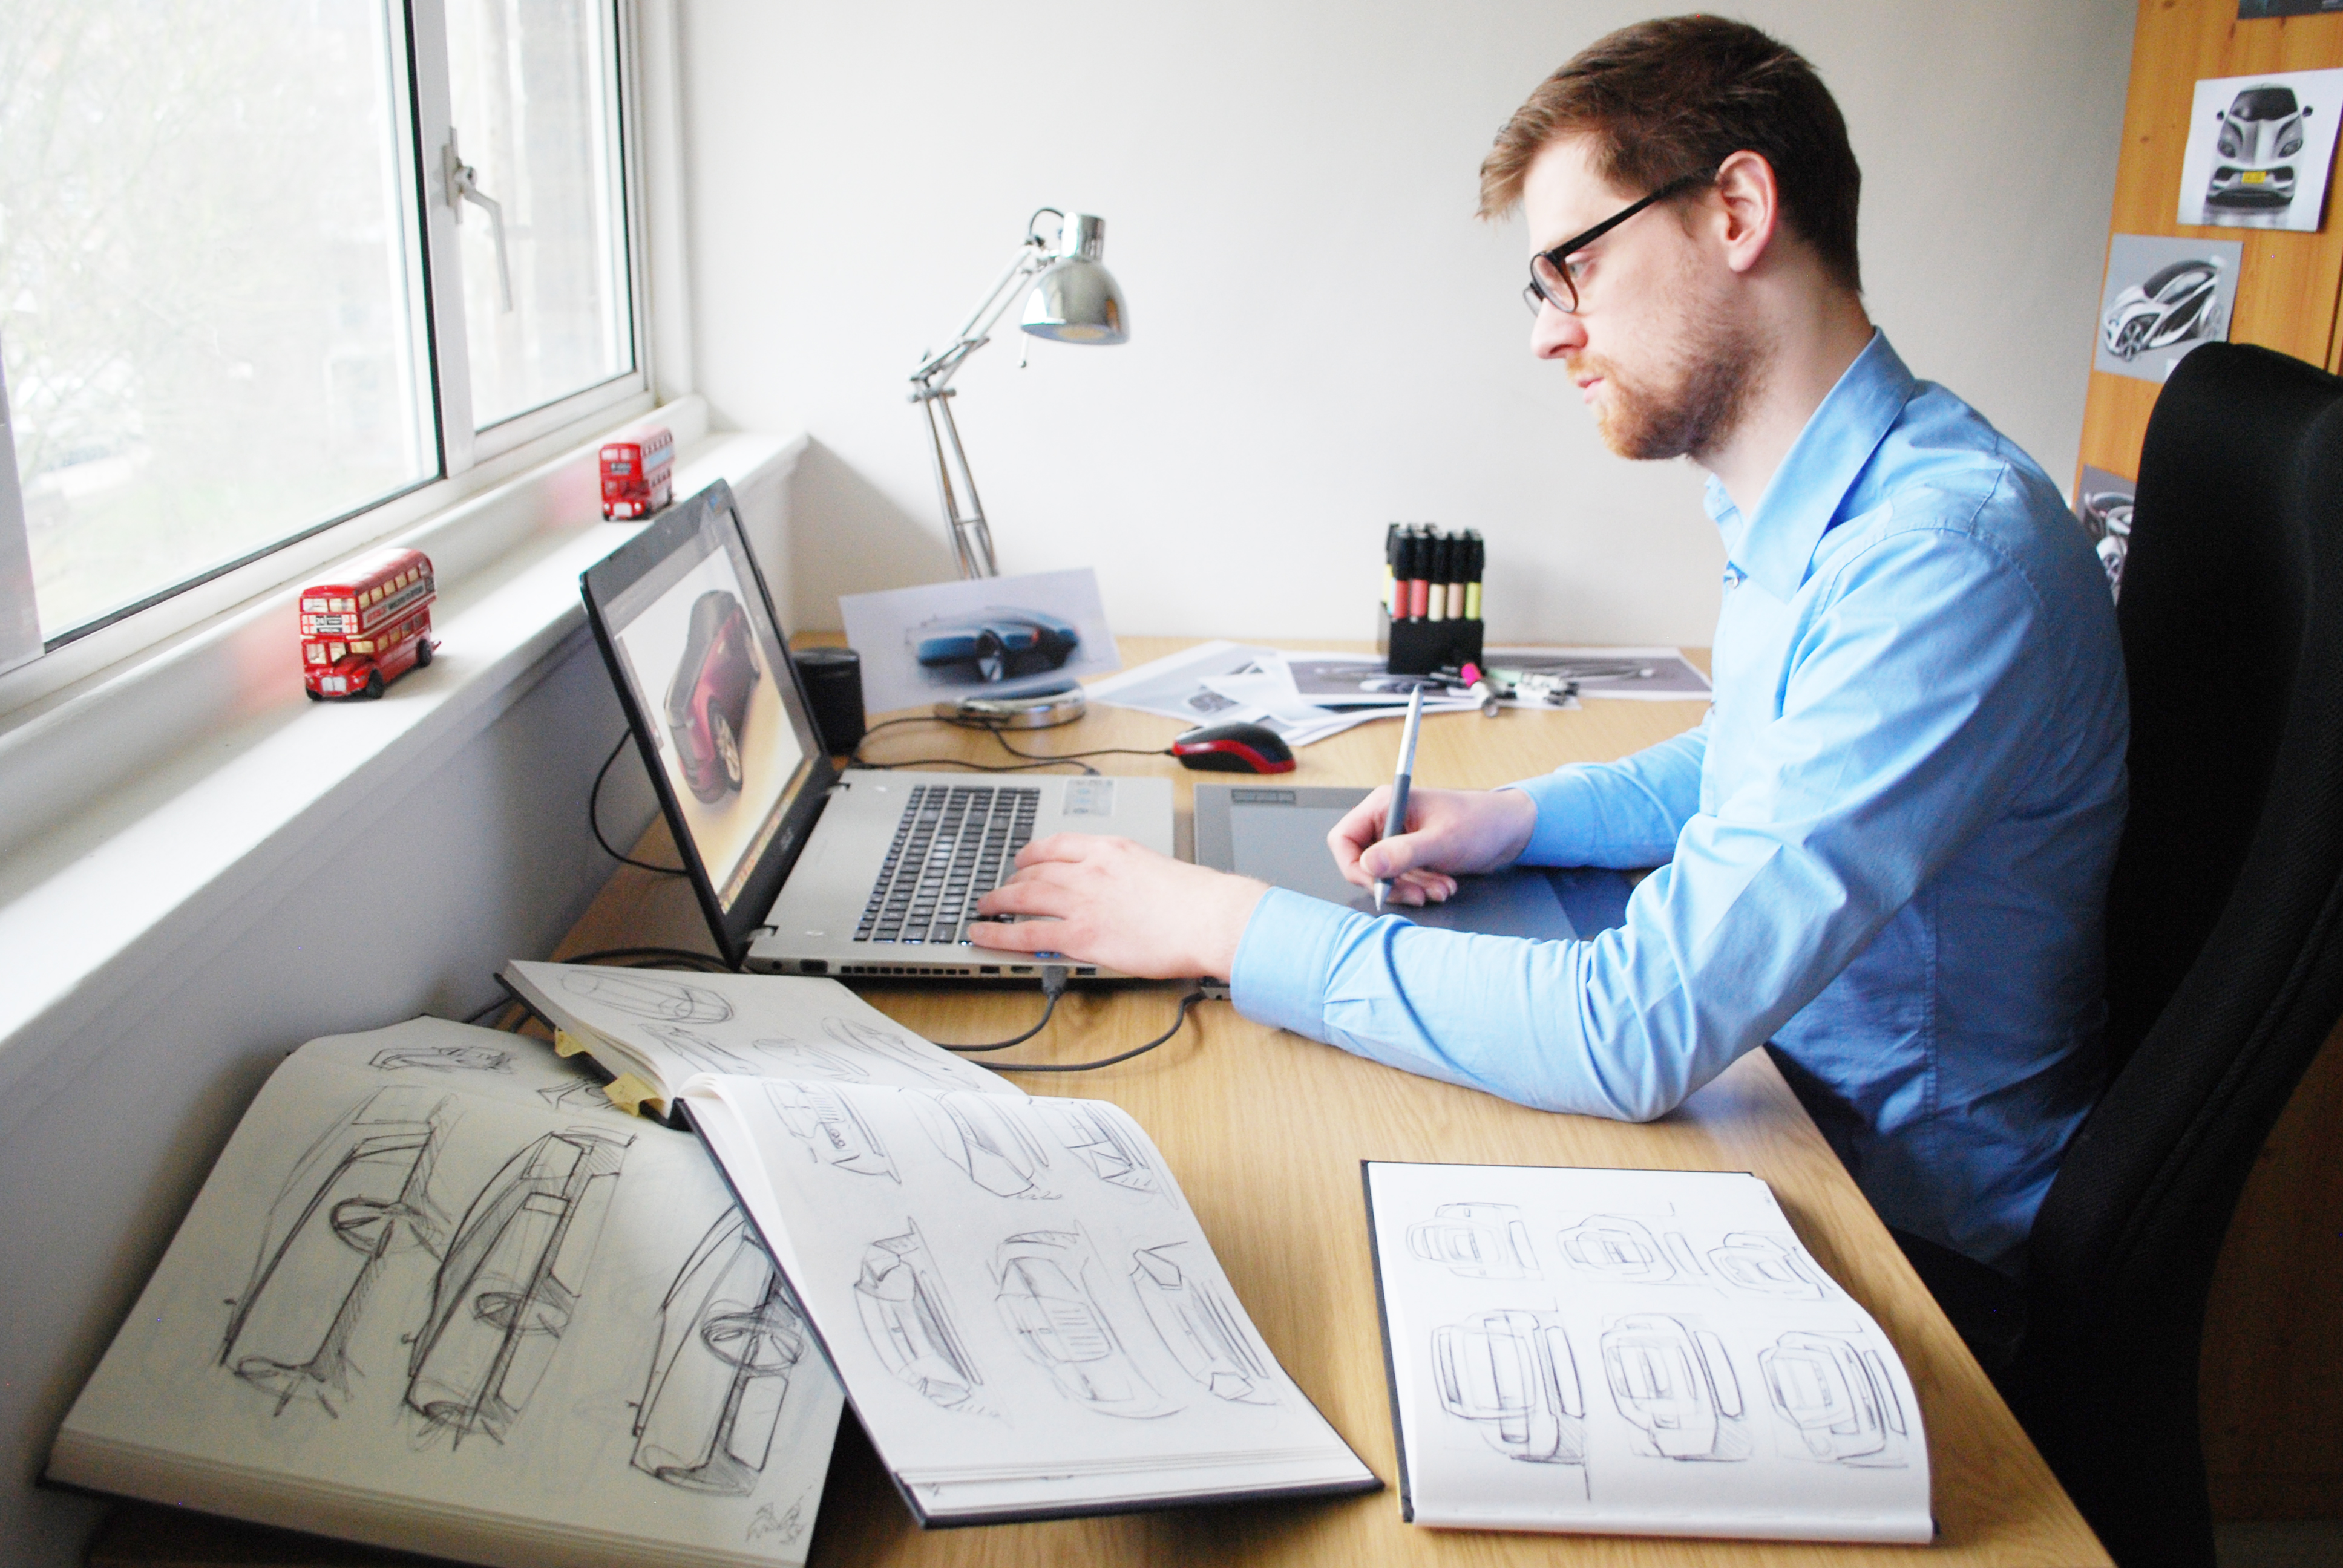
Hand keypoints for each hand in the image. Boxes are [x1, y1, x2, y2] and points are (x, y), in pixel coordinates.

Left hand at [968, 834, 1268, 979]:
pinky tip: (983, 935)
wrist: (1210, 918)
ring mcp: (1081, 902)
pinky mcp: (1080, 935)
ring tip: (984, 909)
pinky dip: (998, 934)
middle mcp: (1089, 870)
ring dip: (998, 902)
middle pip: (1035, 870)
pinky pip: (1026, 933)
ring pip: (1023, 897)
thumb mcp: (1154, 868)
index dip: (1032, 854)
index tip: (1023, 859)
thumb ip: (1127, 874)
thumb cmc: (1196, 900)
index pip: (1057, 844)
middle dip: (1013, 880)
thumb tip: (1119, 891)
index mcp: (1110, 849)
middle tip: (1001, 889)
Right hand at [1328, 785, 1537, 905]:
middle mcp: (1387, 820)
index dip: (1353, 866)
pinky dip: (1419, 887)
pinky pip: (1401, 878)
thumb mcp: (1442, 841)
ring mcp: (1398, 837)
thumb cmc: (1481, 823)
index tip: (1377, 885)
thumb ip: (1404, 854)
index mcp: (1386, 805)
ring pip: (1383, 874)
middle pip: (1362, 861)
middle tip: (1417, 895)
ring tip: (1439, 890)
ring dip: (1409, 889)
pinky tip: (1443, 885)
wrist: (1511, 829)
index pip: (1343, 838)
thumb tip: (1368, 865)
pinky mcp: (1412, 853)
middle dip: (1389, 884)